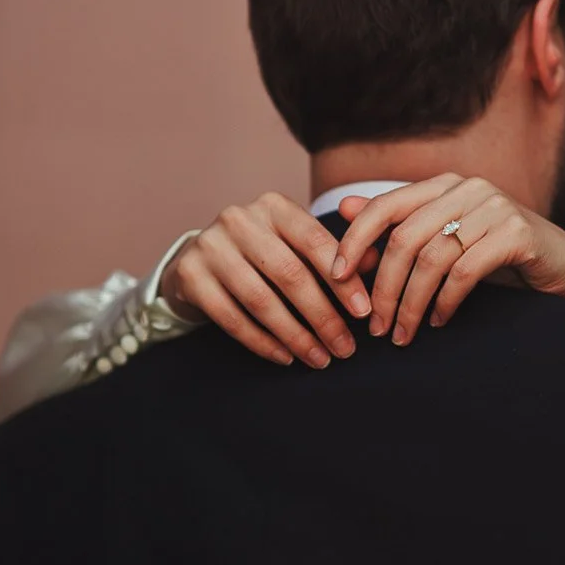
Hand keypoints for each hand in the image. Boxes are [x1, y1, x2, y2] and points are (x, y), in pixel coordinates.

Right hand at [159, 193, 380, 368]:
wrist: (200, 257)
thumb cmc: (264, 253)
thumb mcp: (298, 244)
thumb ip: (338, 251)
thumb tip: (374, 266)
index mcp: (274, 206)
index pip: (316, 242)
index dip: (343, 280)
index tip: (364, 313)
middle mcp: (240, 219)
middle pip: (290, 275)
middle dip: (323, 316)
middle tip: (345, 347)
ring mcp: (210, 245)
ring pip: (261, 299)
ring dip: (295, 336)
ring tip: (320, 358)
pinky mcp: (189, 274)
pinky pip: (231, 317)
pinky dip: (262, 342)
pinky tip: (285, 356)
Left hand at [332, 174, 564, 345]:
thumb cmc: (501, 258)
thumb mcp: (446, 240)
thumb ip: (399, 225)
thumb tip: (343, 209)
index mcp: (445, 185)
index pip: (385, 206)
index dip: (355, 241)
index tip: (336, 279)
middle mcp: (468, 188)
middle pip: (405, 238)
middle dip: (383, 286)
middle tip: (374, 326)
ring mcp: (495, 207)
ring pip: (433, 258)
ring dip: (411, 303)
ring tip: (402, 333)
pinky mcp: (518, 233)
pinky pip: (465, 271)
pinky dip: (446, 302)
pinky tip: (440, 322)